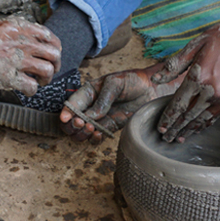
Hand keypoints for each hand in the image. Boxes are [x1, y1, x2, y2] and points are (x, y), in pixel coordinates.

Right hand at [0, 19, 61, 94]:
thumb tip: (20, 37)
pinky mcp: (9, 77)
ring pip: (47, 70)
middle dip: (55, 64)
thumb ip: (10, 31)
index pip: (48, 36)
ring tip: (39, 82)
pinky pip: (32, 86)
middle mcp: (21, 41)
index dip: (53, 47)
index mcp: (17, 27)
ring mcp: (16, 59)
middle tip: (49, 71)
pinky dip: (32, 91)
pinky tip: (25, 91)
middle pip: (53, 53)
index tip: (51, 54)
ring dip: (46, 79)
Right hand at [59, 63, 180, 141]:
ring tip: (91, 129)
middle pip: (71, 122)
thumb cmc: (133, 80)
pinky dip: (94, 139)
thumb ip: (103, 99)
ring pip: (81, 133)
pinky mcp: (110, 128)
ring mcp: (99, 119)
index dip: (66, 112)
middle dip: (73, 125)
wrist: (153, 89)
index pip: (71, 104)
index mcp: (88, 92)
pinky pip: (96, 138)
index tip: (67, 118)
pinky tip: (98, 134)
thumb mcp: (116, 83)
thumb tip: (92, 116)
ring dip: (82, 134)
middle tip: (82, 124)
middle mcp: (90, 107)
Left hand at [153, 20, 219, 141]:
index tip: (161, 128)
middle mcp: (210, 90)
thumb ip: (176, 63)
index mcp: (197, 76)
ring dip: (189, 130)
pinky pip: (215, 116)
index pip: (178, 103)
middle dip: (175, 128)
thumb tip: (156, 78)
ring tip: (179, 138)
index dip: (168, 117)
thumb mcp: (198, 43)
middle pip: (188, 115)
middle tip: (165, 139)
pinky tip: (198, 129)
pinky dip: (205, 124)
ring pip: (202, 119)